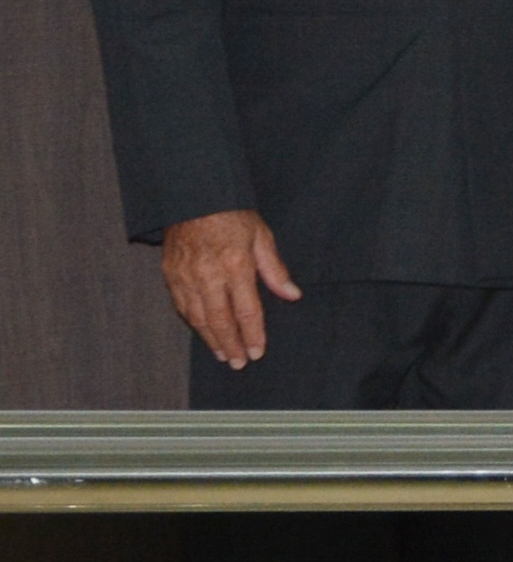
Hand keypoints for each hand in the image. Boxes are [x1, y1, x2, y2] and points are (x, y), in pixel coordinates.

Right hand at [163, 209, 296, 370]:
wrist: (192, 198)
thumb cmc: (231, 216)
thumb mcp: (261, 237)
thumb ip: (275, 270)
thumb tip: (293, 295)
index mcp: (236, 265)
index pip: (247, 310)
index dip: (253, 334)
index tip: (258, 351)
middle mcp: (208, 275)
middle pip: (220, 320)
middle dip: (231, 345)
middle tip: (239, 363)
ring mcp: (186, 276)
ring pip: (198, 318)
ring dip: (211, 339)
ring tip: (224, 355)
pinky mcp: (170, 275)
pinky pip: (181, 306)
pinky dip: (193, 323)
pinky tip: (203, 333)